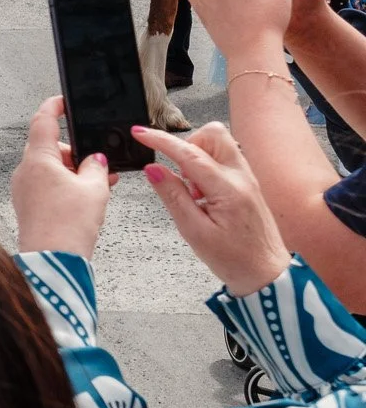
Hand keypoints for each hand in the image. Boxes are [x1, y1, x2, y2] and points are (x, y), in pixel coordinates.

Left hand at [10, 96, 113, 258]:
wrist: (53, 260)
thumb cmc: (67, 226)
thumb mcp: (94, 188)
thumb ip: (97, 167)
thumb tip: (96, 161)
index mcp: (37, 159)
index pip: (42, 121)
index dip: (54, 106)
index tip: (63, 100)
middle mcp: (25, 171)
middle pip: (50, 147)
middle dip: (76, 151)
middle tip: (99, 161)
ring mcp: (23, 189)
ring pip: (51, 168)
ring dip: (75, 170)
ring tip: (101, 183)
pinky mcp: (28, 205)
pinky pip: (48, 185)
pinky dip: (67, 184)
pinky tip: (88, 196)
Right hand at [133, 124, 290, 295]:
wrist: (267, 274)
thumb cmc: (235, 259)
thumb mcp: (194, 232)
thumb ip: (173, 196)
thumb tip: (153, 170)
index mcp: (228, 189)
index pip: (189, 153)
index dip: (160, 140)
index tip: (139, 134)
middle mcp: (242, 177)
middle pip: (213, 134)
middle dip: (187, 144)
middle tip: (177, 172)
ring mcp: (247, 178)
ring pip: (219, 144)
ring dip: (197, 157)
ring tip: (191, 190)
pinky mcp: (247, 184)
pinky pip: (223, 160)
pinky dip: (206, 168)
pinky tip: (202, 194)